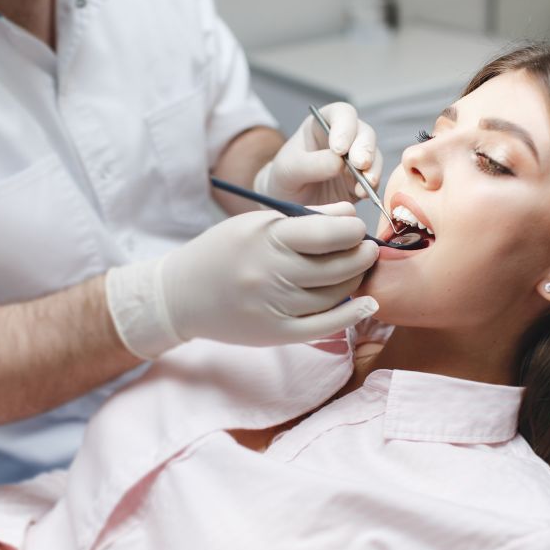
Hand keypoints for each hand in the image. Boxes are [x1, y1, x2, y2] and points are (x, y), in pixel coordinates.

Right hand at [106, 202, 378, 357]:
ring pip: (335, 295)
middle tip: (367, 248)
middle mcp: (272, 275)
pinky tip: (369, 304)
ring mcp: (275, 307)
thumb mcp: (257, 223)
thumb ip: (305, 219)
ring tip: (357, 269)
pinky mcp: (277, 333)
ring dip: (355, 280)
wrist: (181, 296)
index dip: (353, 231)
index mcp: (267, 240)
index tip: (357, 229)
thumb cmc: (223, 251)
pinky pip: (324, 326)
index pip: (327, 235)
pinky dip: (352, 315)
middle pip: (337, 267)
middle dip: (361, 255)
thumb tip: (349, 216)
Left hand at [254, 102, 383, 205]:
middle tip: (360, 163)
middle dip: (365, 148)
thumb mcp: (287, 170)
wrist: (288, 204)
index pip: (341, 114)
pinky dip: (371, 187)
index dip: (345, 127)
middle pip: (364, 133)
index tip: (339, 148)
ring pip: (374, 156)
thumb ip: (310, 165)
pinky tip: (363, 194)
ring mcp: (354, 161)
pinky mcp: (361, 182)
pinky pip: (373, 181)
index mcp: (323, 125)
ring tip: (367, 181)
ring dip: (373, 168)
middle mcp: (344, 139)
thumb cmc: (284, 178)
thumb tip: (339, 163)